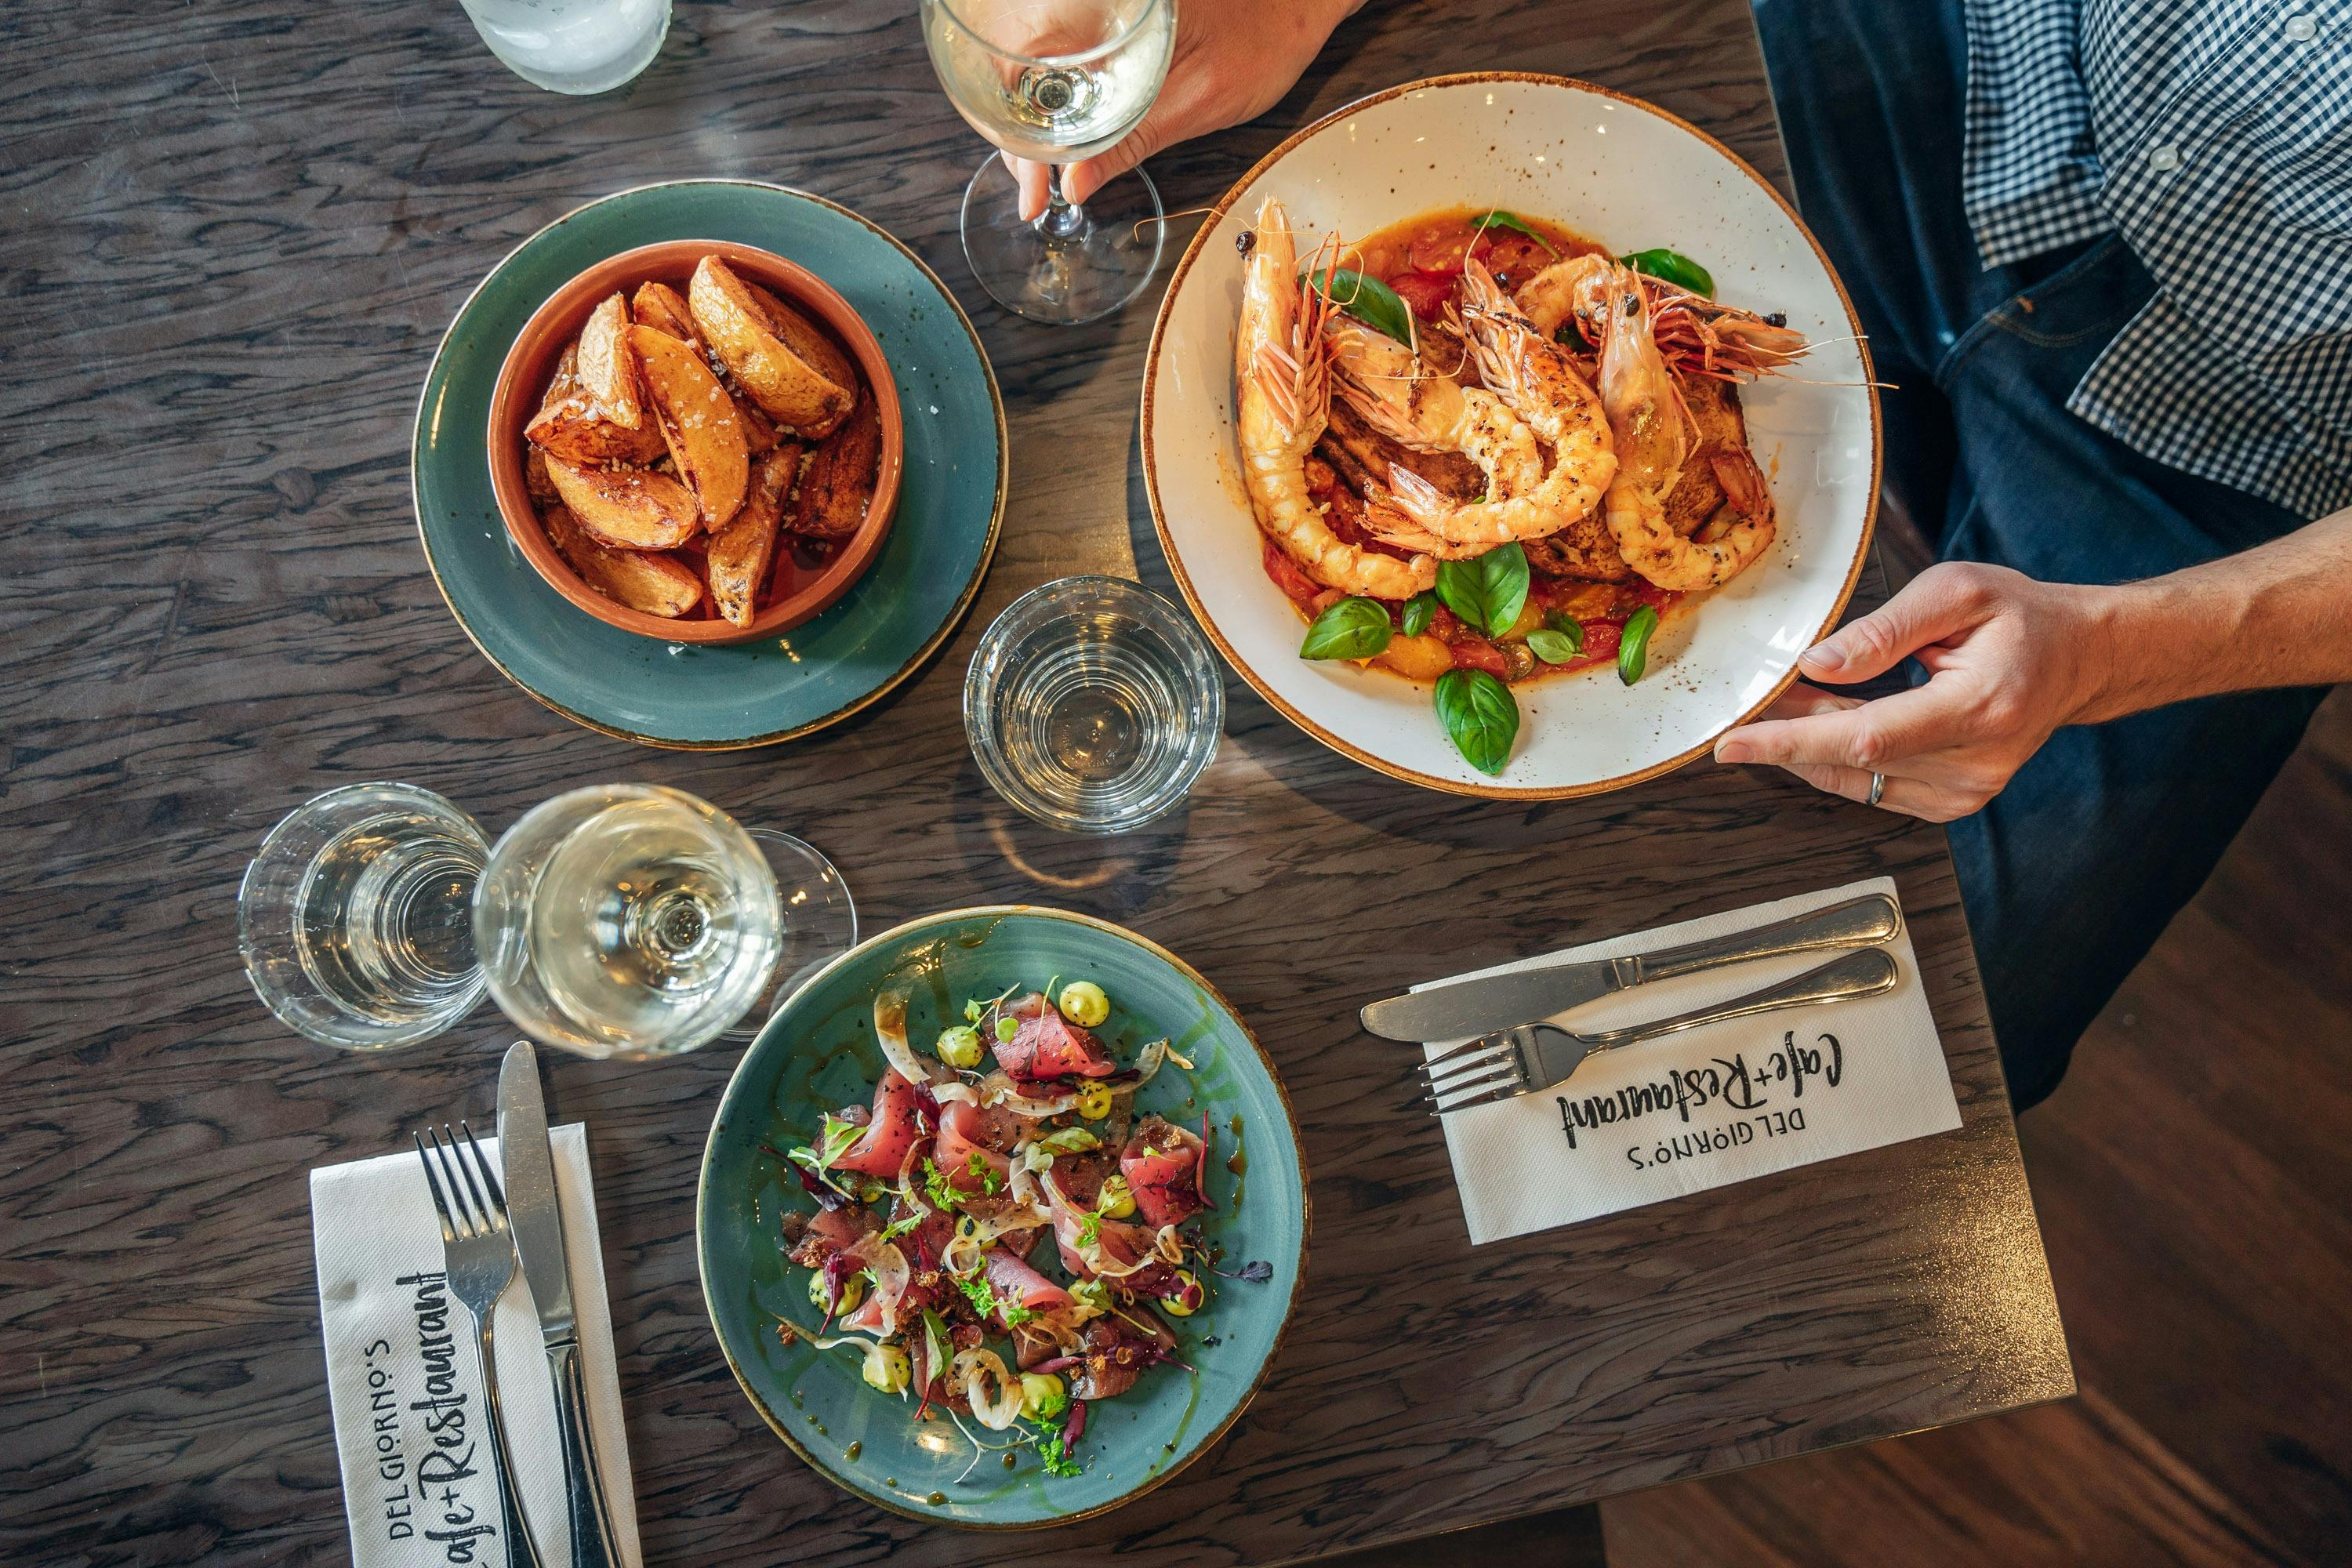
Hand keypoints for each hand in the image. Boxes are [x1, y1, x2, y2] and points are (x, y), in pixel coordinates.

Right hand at [1005, 0, 1358, 220]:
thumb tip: (1076, 183)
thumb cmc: (1265, 41)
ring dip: (1041, 134)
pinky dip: (1065, 114)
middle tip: (1036, 198)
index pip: (1030, 75)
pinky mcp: (1116, 34)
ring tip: (1045, 183)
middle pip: (1031, 82)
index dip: (1020, 140)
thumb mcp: (1198, 102)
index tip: (1033, 189)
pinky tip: (1066, 149)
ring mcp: (1103, 23)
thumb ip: (1132, 140)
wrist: (1299, 4)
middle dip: (1025, 145)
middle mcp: (1097, 13)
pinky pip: (1074, 75)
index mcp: (1109, 18)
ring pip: (1048, 81)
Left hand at [1712, 562, 2120, 821]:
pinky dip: (1839, 756)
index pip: (1866, 738)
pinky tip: (1828, 720)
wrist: (2079, 660)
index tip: (1732, 744)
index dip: (1791, 742)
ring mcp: (1966, 792)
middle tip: (1757, 694)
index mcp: (1979, 707)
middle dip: (1789, 730)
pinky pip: (1873, 785)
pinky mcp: (1954, 803)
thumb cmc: (2020, 619)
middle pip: (1851, 760)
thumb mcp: (1956, 592)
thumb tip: (1816, 665)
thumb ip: (1884, 629)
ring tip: (1794, 698)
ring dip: (1810, 742)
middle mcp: (1975, 764)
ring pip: (1856, 777)